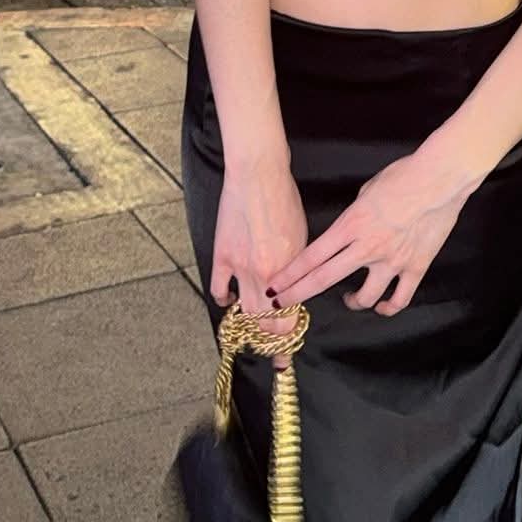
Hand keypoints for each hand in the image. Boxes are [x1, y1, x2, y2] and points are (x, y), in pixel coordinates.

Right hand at [212, 161, 308, 368]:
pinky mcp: (222, 254)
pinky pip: (220, 289)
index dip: (288, 336)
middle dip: (271, 339)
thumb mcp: (301, 237)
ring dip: (250, 324)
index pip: (289, 318)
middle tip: (274, 347)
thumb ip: (296, 269)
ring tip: (253, 329)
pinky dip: (224, 300)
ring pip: (245, 312)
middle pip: (266, 322)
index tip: (288, 346)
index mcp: (288, 270)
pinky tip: (229, 301)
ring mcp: (240, 266)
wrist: (258, 175)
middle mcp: (264, 274)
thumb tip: (294, 291)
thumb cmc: (285, 199)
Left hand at [267, 146, 472, 316]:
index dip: (290, 275)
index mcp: (351, 225)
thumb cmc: (402, 176)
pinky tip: (383, 306)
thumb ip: (354, 216)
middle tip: (281, 306)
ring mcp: (391, 262)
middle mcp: (366, 247)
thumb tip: (351, 229)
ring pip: (364, 298)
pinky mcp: (415, 268)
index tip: (274, 286)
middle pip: (324, 279)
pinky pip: (399, 299)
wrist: (438, 180)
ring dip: (352, 303)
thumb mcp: (366, 191)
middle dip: (298, 294)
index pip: (312, 256)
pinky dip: (389, 307)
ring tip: (349, 299)